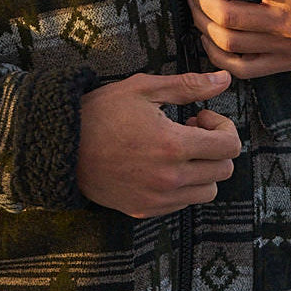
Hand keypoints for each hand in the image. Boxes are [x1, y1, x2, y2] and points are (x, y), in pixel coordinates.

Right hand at [77, 70, 240, 217]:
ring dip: (203, 169)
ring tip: (177, 150)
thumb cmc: (101, 112)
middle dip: (215, 146)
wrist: (62, 146)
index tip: (201, 116)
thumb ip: (189, 85)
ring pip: (208, 191)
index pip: (229, 146)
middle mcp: (170, 178)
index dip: (223, 127)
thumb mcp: (144, 88)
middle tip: (191, 130)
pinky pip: (183, 203)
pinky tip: (162, 165)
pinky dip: (183, 185)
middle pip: (224, 170)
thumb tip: (225, 80)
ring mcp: (158, 199)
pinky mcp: (145, 210)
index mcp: (174, 145)